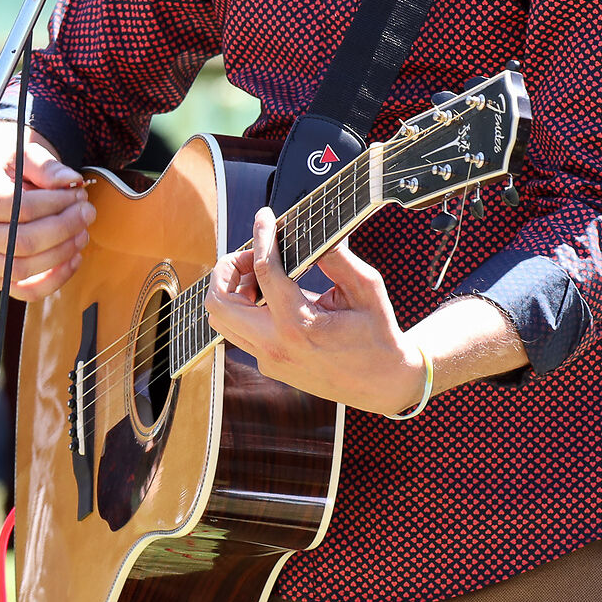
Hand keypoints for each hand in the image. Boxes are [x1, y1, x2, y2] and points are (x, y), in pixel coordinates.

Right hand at [0, 122, 91, 299]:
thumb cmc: (5, 168)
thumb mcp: (21, 155)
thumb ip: (45, 166)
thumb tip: (71, 180)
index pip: (20, 209)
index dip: (56, 203)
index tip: (78, 193)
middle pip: (24, 241)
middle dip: (65, 227)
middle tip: (87, 210)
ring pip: (25, 268)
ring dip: (62, 253)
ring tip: (82, 232)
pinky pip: (25, 290)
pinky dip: (54, 280)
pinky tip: (74, 258)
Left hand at [203, 207, 424, 414]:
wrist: (383, 384)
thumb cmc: (378, 334)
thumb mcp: (366, 289)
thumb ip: (336, 258)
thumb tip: (314, 229)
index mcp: (299, 325)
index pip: (264, 272)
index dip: (262, 237)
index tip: (264, 217)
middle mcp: (275, 345)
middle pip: (218, 302)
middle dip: (228, 268)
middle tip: (253, 256)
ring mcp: (267, 359)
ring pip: (220, 319)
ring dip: (232, 290)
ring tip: (260, 276)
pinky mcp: (268, 365)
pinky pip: (238, 331)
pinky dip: (244, 308)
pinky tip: (269, 297)